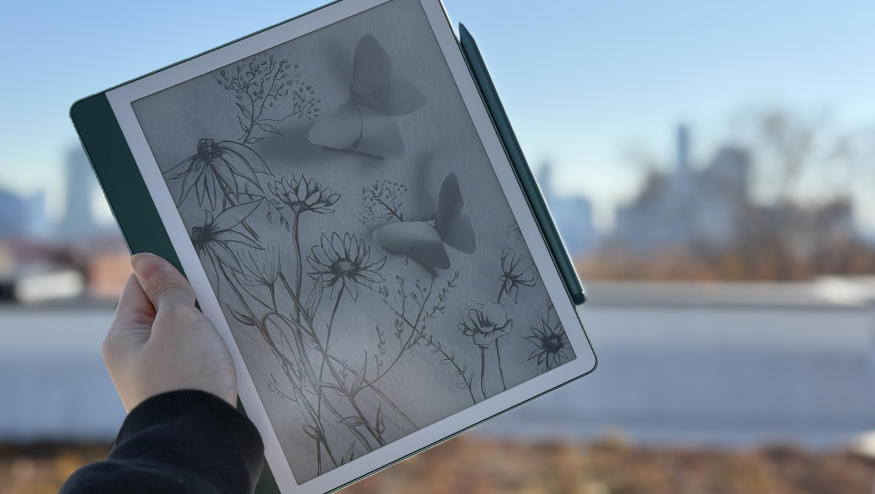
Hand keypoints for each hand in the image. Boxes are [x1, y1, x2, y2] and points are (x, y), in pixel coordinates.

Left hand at [103, 252, 236, 411]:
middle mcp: (135, 356)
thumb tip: (144, 259)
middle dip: (191, 304)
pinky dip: (211, 352)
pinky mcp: (182, 390)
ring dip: (205, 330)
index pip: (140, 286)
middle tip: (212, 308)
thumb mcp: (179, 321)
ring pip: (185, 335)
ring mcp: (159, 374)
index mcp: (123, 335)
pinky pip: (197, 358)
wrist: (201, 439)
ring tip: (220, 337)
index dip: (167, 274)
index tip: (193, 272)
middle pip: (164, 310)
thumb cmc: (185, 378)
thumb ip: (167, 288)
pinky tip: (224, 356)